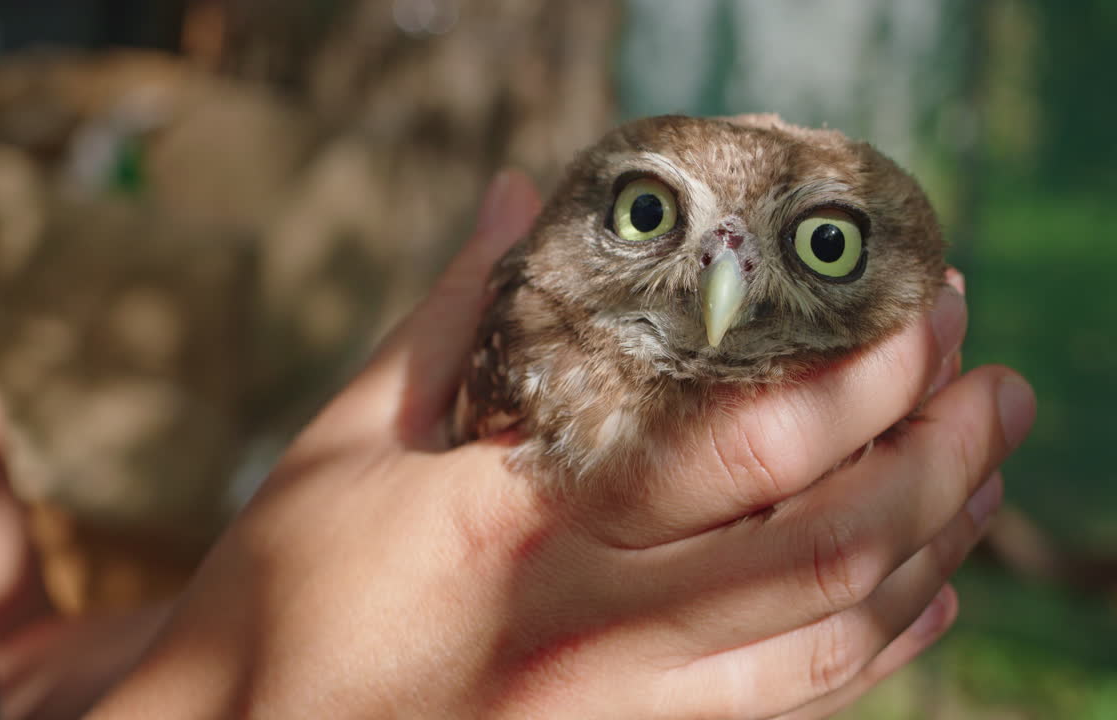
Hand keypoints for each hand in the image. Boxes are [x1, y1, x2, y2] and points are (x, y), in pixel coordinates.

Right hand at [90, 170, 1034, 718]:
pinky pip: (786, 709)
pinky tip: (918, 601)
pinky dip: (873, 653)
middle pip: (826, 551)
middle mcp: (591, 625)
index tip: (921, 319)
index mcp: (522, 523)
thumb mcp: (345, 442)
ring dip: (931, 551)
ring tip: (982, 478)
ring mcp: (618, 707)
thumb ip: (449, 317)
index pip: (743, 450)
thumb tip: (520, 200)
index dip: (862, 381)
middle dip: (941, 462)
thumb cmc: (283, 592)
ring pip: (829, 641)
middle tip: (996, 391)